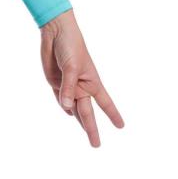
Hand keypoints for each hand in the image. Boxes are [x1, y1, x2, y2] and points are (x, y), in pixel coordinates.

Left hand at [40, 10, 123, 146]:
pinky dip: (65, 108)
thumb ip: (68, 88)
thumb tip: (66, 108)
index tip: (121, 126)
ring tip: (89, 135)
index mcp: (91, 82)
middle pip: (87, 114)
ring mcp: (68, 86)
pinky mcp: (56, 84)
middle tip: (96, 146)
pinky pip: (61, 100)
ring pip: (74, 110)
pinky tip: (69, 113)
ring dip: (80, 122)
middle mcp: (81, 87)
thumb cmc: (70, 45)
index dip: (112, 115)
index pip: (104, 103)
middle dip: (91, 130)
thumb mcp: (71, 66)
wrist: (55, 32)